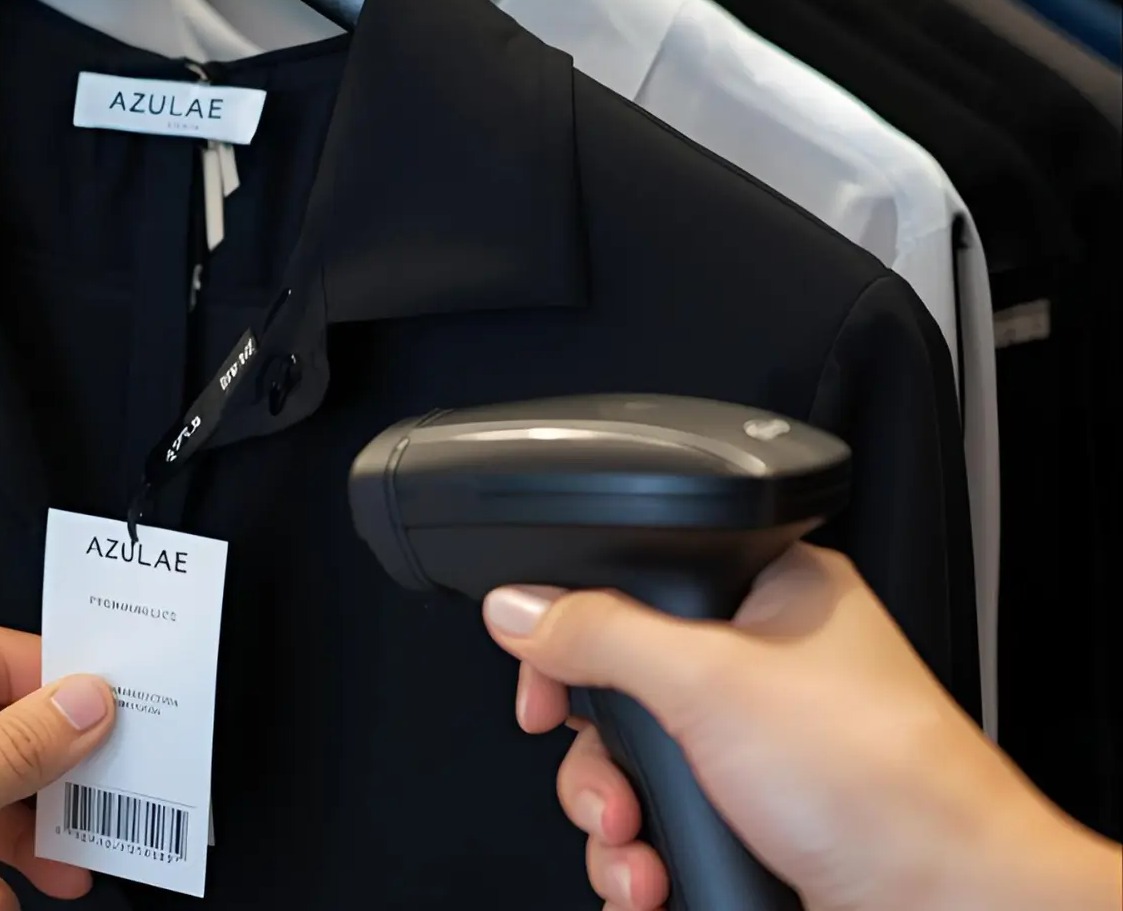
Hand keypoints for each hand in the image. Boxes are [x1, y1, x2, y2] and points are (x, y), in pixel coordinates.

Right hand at [481, 543, 1121, 910]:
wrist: (945, 906)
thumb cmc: (881, 782)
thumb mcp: (710, 682)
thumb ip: (602, 634)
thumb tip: (521, 606)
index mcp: (769, 596)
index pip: (636, 589)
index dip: (574, 638)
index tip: (544, 687)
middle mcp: (762, 669)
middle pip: (619, 696)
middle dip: (598, 764)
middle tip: (609, 792)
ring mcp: (758, 752)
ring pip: (634, 774)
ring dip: (614, 825)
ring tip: (634, 854)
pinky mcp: (754, 821)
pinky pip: (661, 830)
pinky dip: (641, 862)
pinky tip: (651, 882)